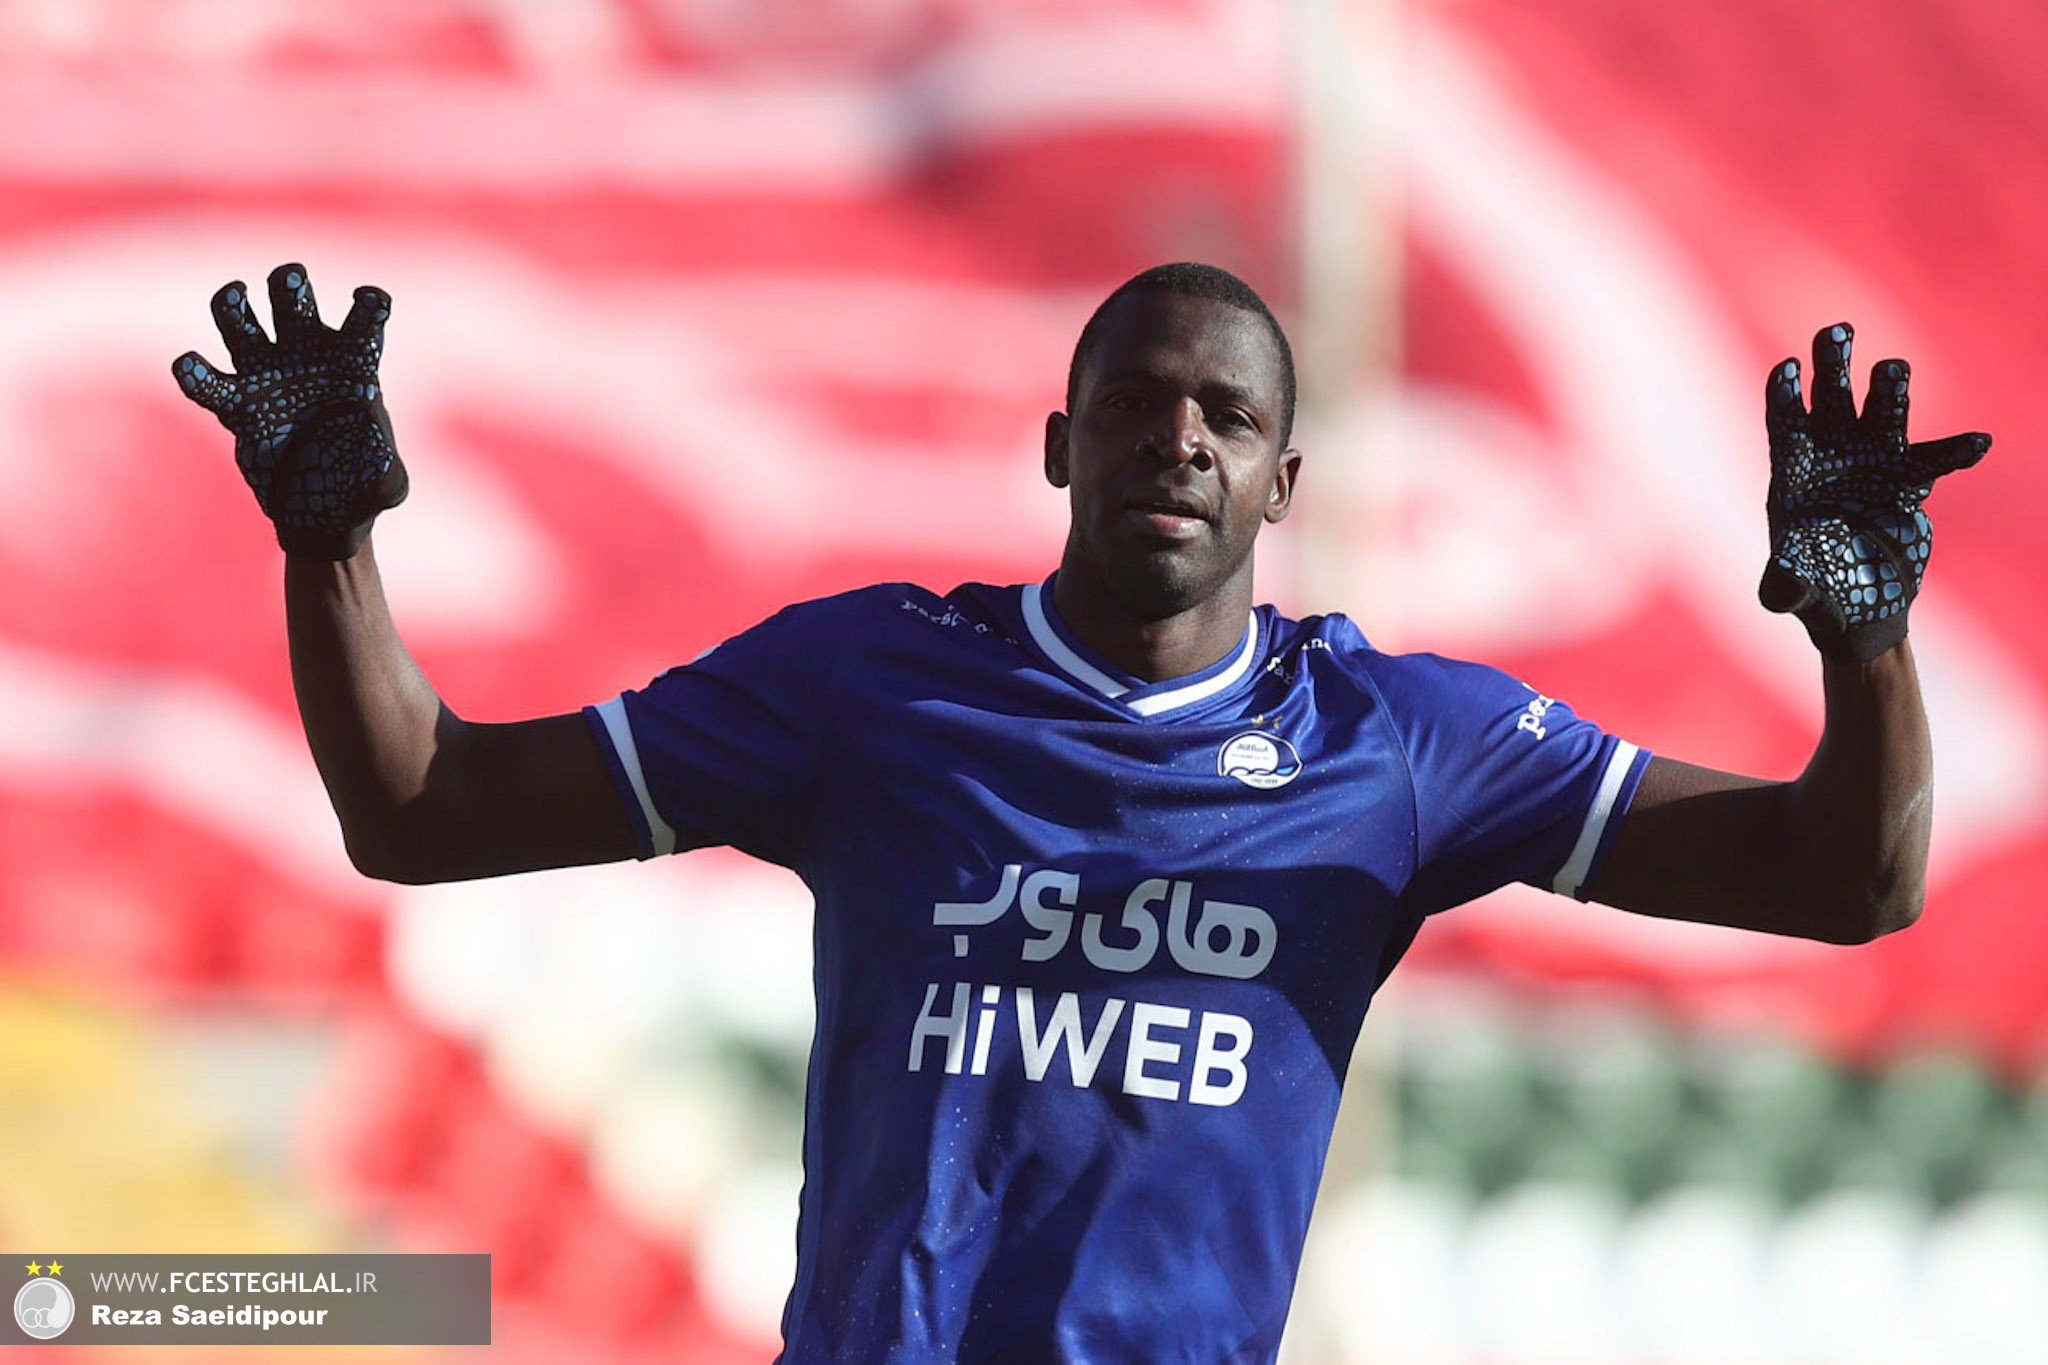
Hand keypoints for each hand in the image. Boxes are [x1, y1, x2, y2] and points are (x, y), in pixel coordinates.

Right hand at [173, 263, 407, 558]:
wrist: (322, 511)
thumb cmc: (362, 486)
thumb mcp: (385, 487)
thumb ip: (385, 476)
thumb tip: (375, 464)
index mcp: (352, 364)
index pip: (363, 321)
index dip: (368, 305)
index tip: (368, 299)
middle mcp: (307, 357)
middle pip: (293, 302)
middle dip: (290, 284)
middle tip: (291, 279)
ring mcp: (268, 375)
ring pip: (242, 323)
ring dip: (235, 303)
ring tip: (237, 296)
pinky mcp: (238, 405)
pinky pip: (207, 382)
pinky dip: (193, 372)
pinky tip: (190, 367)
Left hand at [1759, 323, 1989, 661]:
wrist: (1859, 605)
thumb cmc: (1816, 590)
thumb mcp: (1795, 588)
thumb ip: (1785, 583)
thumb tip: (1780, 589)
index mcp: (1794, 470)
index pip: (1784, 420)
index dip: (1782, 393)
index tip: (1785, 367)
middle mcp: (1832, 455)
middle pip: (1829, 397)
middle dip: (1831, 364)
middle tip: (1837, 329)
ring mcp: (1872, 462)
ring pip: (1880, 413)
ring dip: (1888, 389)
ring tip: (1892, 368)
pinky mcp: (1907, 482)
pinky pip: (1932, 460)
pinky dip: (1953, 451)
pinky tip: (1976, 443)